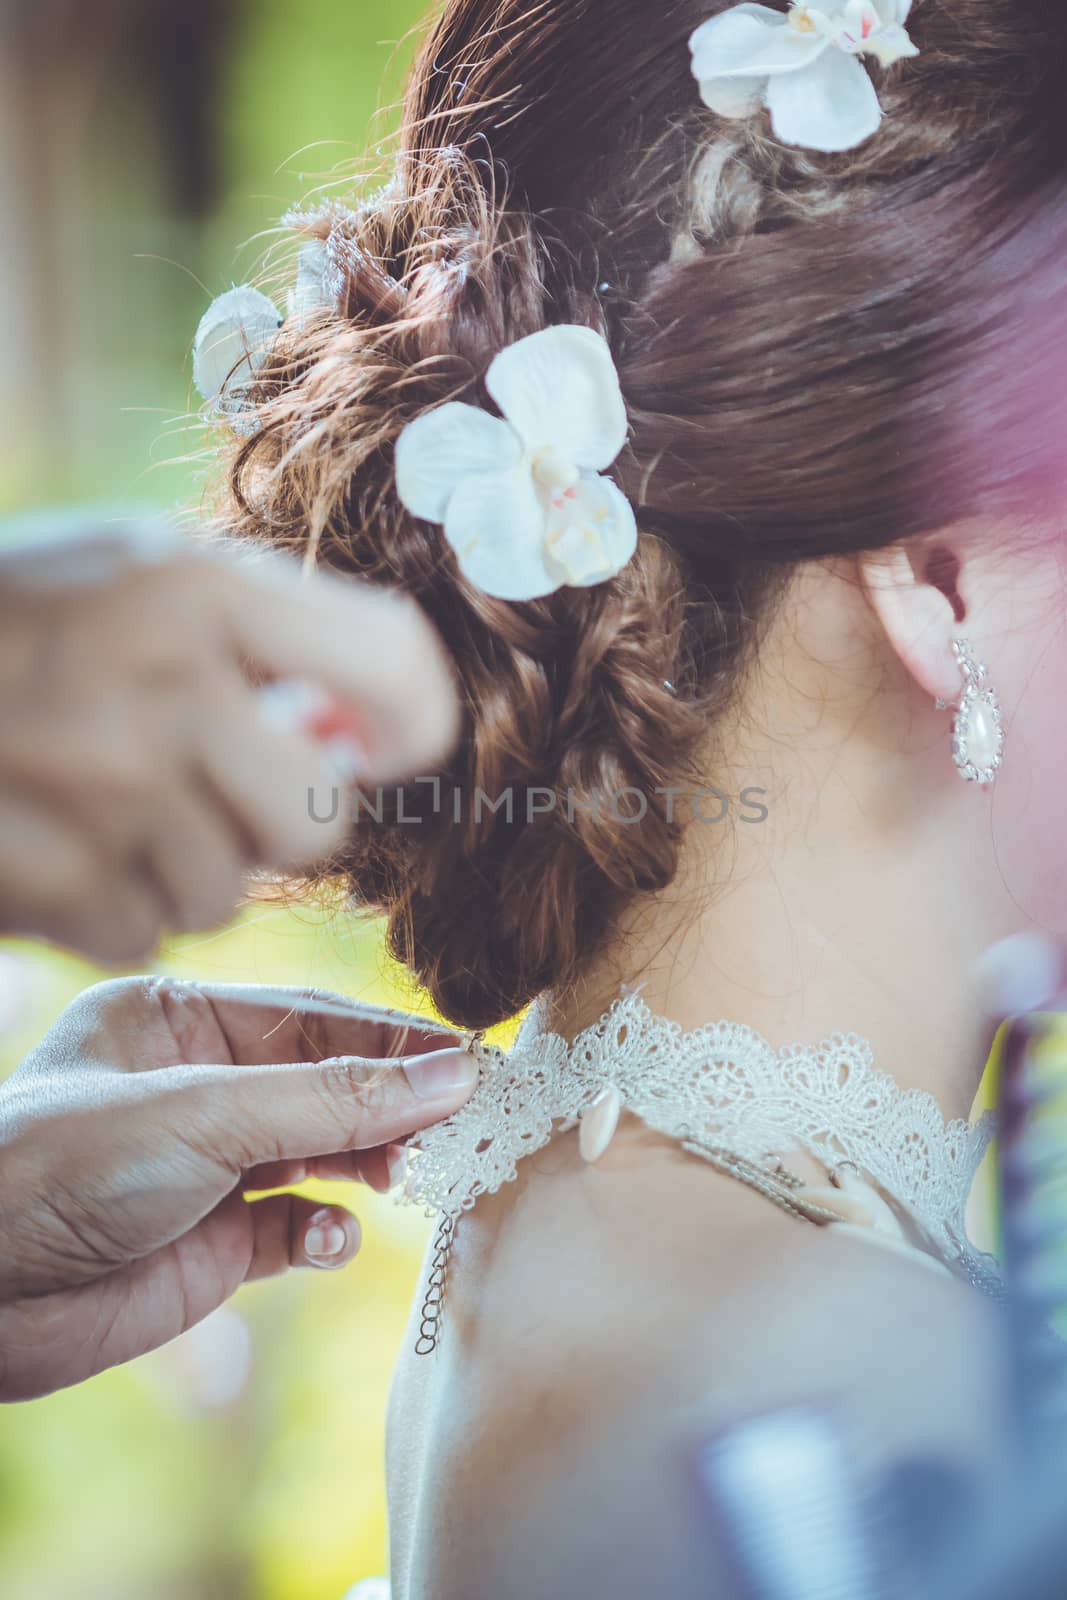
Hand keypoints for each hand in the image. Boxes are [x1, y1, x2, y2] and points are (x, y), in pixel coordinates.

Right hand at [0, 521, 458, 962]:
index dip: (410, 721)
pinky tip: (60, 846)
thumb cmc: (4, 617)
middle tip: (220, 788)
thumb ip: (256, 635)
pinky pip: (147, 932)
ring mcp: (104, 793)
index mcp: (195, 586)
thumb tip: (368, 741)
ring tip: (109, 808)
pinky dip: (115, 906)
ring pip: (229, 894)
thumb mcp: (125, 570)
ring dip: (186, 868)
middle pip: (317, 823)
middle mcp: (162, 686)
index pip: (391, 665)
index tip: (380, 744)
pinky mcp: (52, 883)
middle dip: (280, 823)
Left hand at [0, 976, 475, 1400]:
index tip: (471, 1061)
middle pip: (322, 1083)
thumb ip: (334, 1098)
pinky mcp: (208, 1242)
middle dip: (389, 1105)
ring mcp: (202, 1165)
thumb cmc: (61, 1169)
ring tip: (411, 1176)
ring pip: (318, 1151)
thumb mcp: (204, 1113)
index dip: (392, 1038)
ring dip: (368, 1163)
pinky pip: (292, 1225)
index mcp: (172, 1019)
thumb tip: (453, 1073)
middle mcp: (191, 1085)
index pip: (309, 1018)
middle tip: (460, 1125)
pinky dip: (323, 1232)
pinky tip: (329, 1239)